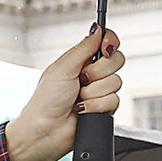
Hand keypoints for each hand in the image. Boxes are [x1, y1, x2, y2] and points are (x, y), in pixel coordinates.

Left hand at [8, 28, 123, 160]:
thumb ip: (83, 48)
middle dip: (98, 72)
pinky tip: (82, 110)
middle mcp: (91, 74)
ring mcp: (98, 92)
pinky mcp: (104, 109)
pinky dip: (96, 106)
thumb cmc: (45, 101)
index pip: (105, 42)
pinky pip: (114, 101)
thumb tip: (97, 29)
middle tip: (81, 80)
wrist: (45, 132)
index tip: (105, 48)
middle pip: (116, 61)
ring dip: (94, 92)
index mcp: (80, 60)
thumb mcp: (62, 68)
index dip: (110, 42)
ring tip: (78, 99)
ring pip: (116, 83)